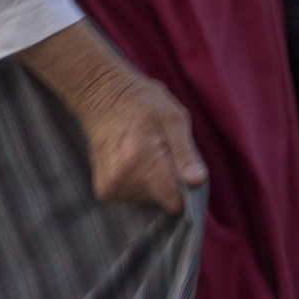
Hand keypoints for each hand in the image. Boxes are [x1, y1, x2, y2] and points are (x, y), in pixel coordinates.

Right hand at [19, 25, 206, 213]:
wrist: (101, 95)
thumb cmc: (142, 103)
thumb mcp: (173, 118)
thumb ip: (185, 153)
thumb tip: (197, 181)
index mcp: (143, 163)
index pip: (175, 203)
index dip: (184, 188)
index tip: (181, 169)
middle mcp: (124, 180)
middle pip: (162, 200)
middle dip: (167, 179)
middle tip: (159, 150)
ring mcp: (111, 187)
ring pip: (148, 199)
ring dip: (151, 180)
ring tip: (143, 152)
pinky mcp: (103, 191)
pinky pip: (133, 196)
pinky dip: (136, 181)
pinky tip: (131, 159)